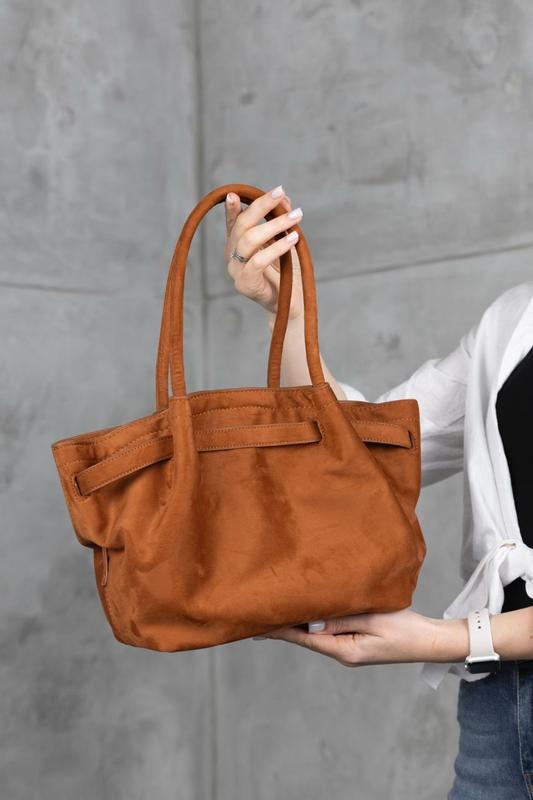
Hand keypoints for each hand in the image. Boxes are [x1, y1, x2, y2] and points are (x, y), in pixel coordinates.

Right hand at [224, 185, 303, 318]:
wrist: (291, 305)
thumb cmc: (287, 273)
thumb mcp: (285, 241)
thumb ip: (281, 220)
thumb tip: (284, 198)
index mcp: (238, 245)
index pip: (233, 223)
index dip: (232, 209)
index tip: (235, 194)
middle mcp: (233, 256)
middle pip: (241, 225)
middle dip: (261, 206)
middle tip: (280, 192)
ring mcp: (236, 271)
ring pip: (249, 240)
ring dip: (275, 225)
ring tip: (296, 217)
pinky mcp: (245, 284)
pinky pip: (259, 261)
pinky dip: (277, 247)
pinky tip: (293, 238)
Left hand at [260, 609, 469, 666]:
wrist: (431, 641)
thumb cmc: (405, 629)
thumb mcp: (372, 620)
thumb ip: (341, 619)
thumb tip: (311, 619)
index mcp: (345, 651)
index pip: (304, 637)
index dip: (279, 629)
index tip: (256, 624)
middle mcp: (343, 652)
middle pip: (306, 635)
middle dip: (285, 623)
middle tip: (259, 609)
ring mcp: (349, 648)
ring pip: (317, 631)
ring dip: (300, 618)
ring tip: (277, 605)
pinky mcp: (356, 641)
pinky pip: (330, 629)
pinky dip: (316, 618)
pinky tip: (307, 608)